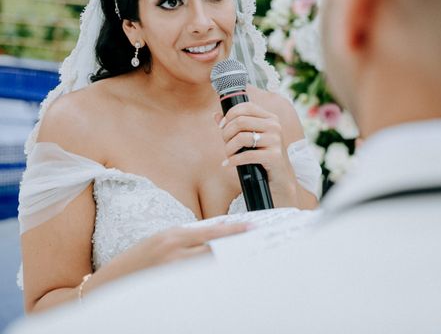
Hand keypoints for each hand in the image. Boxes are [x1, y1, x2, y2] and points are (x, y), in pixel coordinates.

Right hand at [107, 223, 247, 279]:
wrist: (110, 283)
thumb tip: (217, 236)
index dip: (234, 230)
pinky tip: (221, 278)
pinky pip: (198, 282)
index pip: (212, 231)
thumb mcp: (162, 240)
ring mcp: (173, 271)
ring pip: (210, 266)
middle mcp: (174, 252)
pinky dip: (211, 278)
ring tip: (242, 262)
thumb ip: (187, 238)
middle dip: (235, 247)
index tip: (251, 228)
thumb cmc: (138, 260)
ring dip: (226, 263)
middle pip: (216, 249)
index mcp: (173, 236)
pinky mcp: (171, 287)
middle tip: (254, 247)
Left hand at [215, 103, 297, 205]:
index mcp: (270, 118)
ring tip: (228, 155)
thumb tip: (216, 115)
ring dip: (229, 148)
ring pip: (241, 137)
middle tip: (225, 144)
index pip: (246, 107)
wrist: (281, 178)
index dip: (230, 115)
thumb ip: (235, 126)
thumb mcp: (251, 138)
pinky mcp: (274, 156)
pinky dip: (233, 160)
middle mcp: (274, 126)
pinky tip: (228, 163)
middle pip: (240, 121)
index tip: (222, 127)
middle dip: (226, 133)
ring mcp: (275, 140)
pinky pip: (247, 155)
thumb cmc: (263, 156)